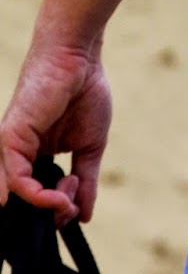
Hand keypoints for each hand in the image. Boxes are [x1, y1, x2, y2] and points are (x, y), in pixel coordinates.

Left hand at [0, 41, 111, 224]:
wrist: (80, 58)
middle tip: (70, 209)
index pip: (40, 194)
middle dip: (49, 214)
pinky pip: (15, 178)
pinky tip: (55, 199)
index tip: (76, 210)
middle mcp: (21, 154)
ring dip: (44, 207)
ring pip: (17, 194)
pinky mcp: (9, 138)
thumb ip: (86, 180)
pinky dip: (33, 195)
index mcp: (38, 155)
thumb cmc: (86, 92)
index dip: (56, 211)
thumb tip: (85, 216)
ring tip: (66, 203)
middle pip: (27, 199)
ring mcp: (12, 147)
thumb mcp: (91, 147)